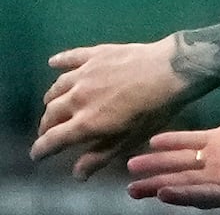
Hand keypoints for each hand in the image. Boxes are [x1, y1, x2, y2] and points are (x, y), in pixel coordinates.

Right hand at [31, 38, 193, 178]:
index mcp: (86, 122)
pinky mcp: (95, 54)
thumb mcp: (130, 139)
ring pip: (57, 88)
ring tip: (53, 104)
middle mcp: (78, 97)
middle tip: (50, 131)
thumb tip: (77, 174)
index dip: (41, 149)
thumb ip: (100, 156)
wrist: (173, 70)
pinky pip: (70, 57)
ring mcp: (85, 73)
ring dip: (51, 99)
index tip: (37, 154)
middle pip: (51, 113)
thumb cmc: (155, 109)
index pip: (52, 139)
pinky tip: (53, 63)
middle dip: (47, 126)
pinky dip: (60, 61)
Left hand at [127, 124, 219, 208]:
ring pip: (182, 162)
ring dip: (157, 165)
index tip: (162, 194)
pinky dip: (175, 142)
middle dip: (156, 185)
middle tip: (132, 188)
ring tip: (132, 166)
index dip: (183, 195)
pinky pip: (193, 141)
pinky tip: (154, 142)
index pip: (204, 195)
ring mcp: (219, 159)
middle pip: (183, 183)